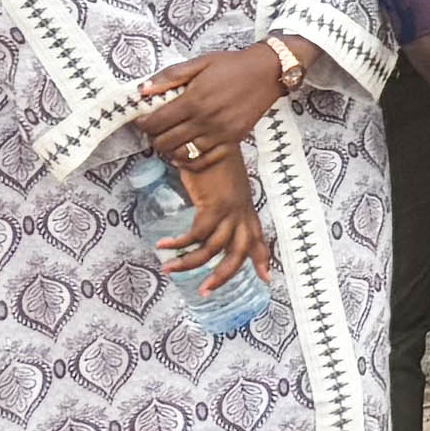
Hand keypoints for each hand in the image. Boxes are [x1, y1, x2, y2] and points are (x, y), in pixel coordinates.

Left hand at [127, 39, 288, 169]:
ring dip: (169, 150)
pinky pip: (204, 160)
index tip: (143, 119)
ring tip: (169, 140)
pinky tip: (184, 154)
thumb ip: (171, 76)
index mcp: (194, 100)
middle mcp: (205, 120)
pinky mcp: (233, 140)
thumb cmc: (233, 65)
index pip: (156, 122)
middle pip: (165, 142)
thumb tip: (143, 90)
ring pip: (182, 154)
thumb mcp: (201, 62)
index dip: (143, 123)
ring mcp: (220, 133)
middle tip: (155, 129)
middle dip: (153, 137)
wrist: (268, 71)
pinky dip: (189, 161)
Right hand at [158, 140, 274, 293]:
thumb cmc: (213, 160)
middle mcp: (241, 212)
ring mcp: (230, 209)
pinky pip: (196, 235)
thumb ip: (216, 203)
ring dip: (190, 262)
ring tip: (169, 268)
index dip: (262, 259)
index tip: (266, 278)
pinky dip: (179, 243)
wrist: (210, 140)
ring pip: (214, 248)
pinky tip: (164, 245)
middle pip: (239, 252)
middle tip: (205, 290)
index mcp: (245, 209)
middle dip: (223, 274)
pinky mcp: (214, 205)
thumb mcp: (221, 186)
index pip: (258, 238)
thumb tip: (203, 217)